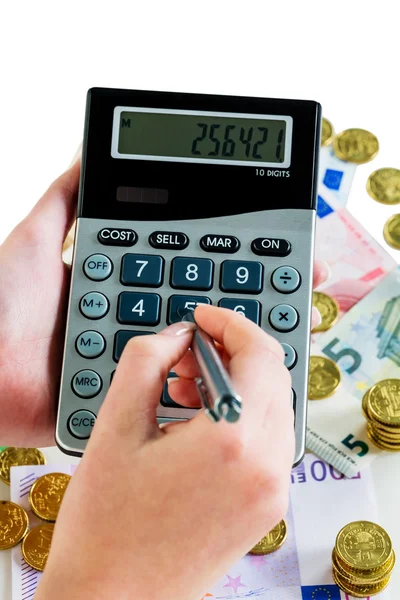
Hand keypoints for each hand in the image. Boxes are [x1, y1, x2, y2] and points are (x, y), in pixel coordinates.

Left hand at [0, 156, 327, 446]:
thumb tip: (87, 150)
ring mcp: (141, 365)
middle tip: (305, 280)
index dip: (232, 253)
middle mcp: (139, 322)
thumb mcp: (37, 241)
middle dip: (259, 294)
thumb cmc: (2, 305)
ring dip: (250, 343)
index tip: (274, 238)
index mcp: (126, 285)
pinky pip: (183, 396)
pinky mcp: (135, 404)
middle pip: (208, 306)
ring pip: (205, 352)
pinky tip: (253, 380)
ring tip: (293, 327)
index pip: (191, 263)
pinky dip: (220, 389)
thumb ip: (67, 200)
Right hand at [37, 305, 293, 599]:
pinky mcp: (266, 509)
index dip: (231, 324)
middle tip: (189, 350)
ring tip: (186, 387)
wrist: (113, 599)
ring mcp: (272, 492)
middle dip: (234, 352)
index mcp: (233, 442)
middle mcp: (266, 467)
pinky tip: (200, 421)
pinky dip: (243, 416)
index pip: (260, 355)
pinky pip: (269, 441)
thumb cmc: (106, 525)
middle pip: (274, 378)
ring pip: (274, 407)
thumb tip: (177, 336)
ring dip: (238, 384)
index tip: (204, 318)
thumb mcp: (115, 426)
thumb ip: (147, 360)